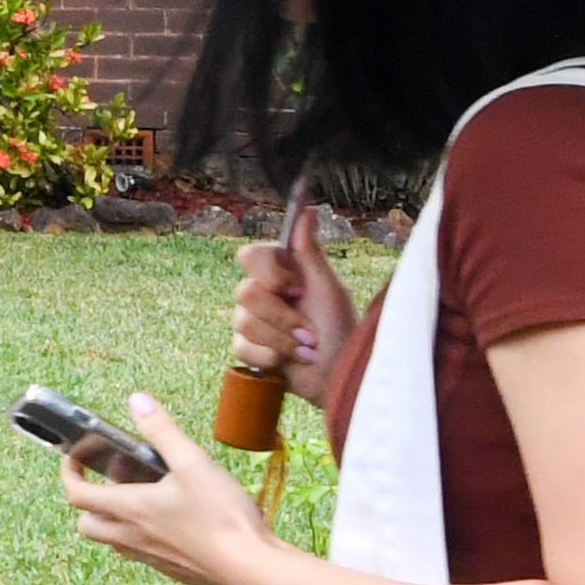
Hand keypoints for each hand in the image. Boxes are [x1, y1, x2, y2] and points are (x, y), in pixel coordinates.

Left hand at [63, 396, 281, 584]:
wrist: (251, 568)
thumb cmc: (221, 516)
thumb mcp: (192, 462)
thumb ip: (162, 431)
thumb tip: (136, 402)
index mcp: (129, 509)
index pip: (77, 494)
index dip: (69, 472)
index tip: (76, 456)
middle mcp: (131, 537)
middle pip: (88, 522)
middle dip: (91, 497)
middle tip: (116, 475)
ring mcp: (150, 557)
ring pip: (114, 538)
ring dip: (117, 514)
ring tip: (148, 490)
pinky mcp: (171, 569)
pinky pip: (141, 551)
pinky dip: (142, 531)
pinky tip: (174, 515)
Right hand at [237, 226, 355, 400]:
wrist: (340, 376)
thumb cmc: (343, 330)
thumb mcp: (329, 288)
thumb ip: (310, 250)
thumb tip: (307, 208)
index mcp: (283, 272)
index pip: (249, 255)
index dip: (268, 273)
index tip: (295, 288)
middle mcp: (265, 293)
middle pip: (245, 292)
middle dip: (282, 316)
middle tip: (310, 329)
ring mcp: (254, 322)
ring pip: (243, 322)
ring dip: (281, 340)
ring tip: (308, 349)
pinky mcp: (249, 350)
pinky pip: (242, 347)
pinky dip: (271, 357)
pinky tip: (290, 363)